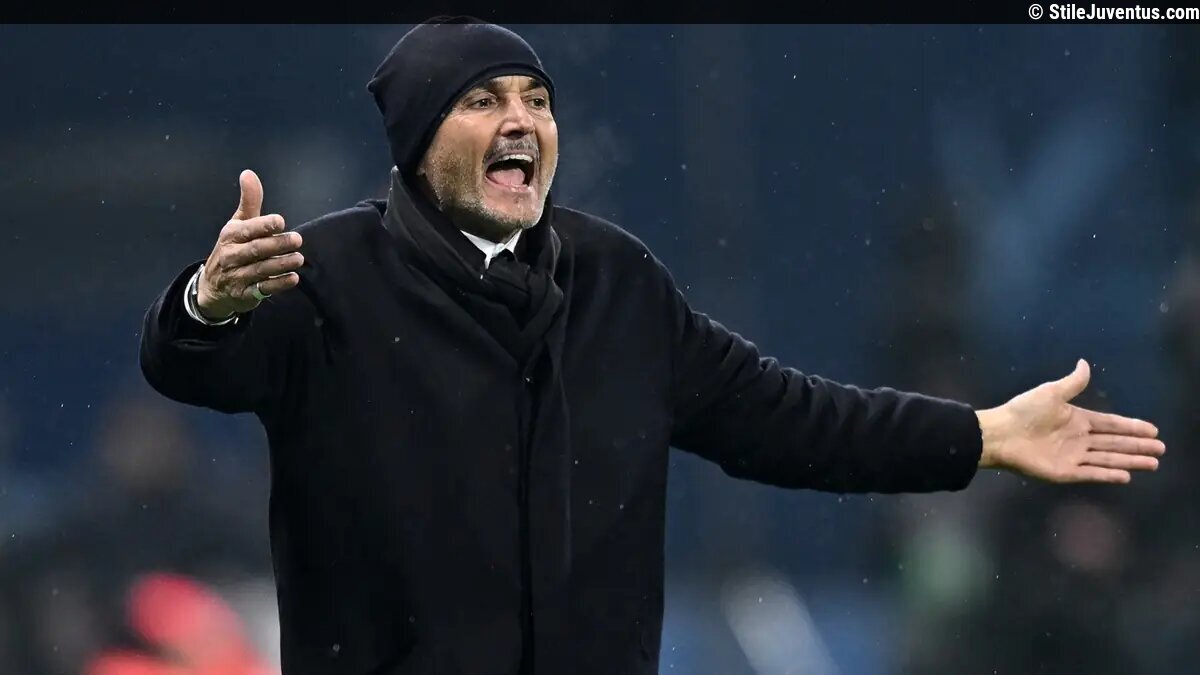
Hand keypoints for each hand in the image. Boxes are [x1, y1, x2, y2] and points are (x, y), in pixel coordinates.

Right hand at [196, 169, 303, 319]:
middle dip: (277, 244)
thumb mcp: (238, 224)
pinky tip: (293, 278)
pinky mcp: (245, 294)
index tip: (280, 221)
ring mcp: (237, 276)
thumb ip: (249, 201)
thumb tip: (249, 173)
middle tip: (298, 239)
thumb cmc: (233, 248)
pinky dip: (278, 284)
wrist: (214, 286)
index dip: (263, 225)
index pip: (247, 229)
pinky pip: (263, 289)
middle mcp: (232, 255)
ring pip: (260, 269)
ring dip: (281, 264)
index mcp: (231, 235)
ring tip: (299, 259)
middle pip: (256, 250)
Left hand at [976, 359, 1164, 483]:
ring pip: (1108, 458)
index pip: (1110, 424)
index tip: (1152, 429)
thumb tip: (1084, 363)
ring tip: (1153, 463)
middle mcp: (1078, 439)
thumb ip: (1072, 383)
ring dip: (1130, 460)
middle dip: (1137, 445)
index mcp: (1076, 419)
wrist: (1000, 433)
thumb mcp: (1051, 393)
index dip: (1131, 427)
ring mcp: (1072, 456)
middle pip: (1114, 443)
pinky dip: (1109, 475)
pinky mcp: (1065, 472)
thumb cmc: (1023, 411)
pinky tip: (1127, 476)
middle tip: (1161, 448)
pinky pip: (1092, 473)